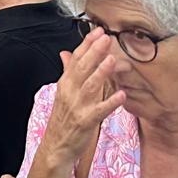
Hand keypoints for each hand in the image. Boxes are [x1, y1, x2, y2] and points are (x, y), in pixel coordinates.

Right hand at [40, 31, 124, 167]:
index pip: (75, 58)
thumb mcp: (63, 92)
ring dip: (101, 72)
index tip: (97, 31)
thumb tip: (65, 53)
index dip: (87, 44)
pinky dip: (111, 102)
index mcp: (65, 83)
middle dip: (94, 51)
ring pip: (90, 85)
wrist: (56, 146)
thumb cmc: (63, 119)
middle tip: (106, 37)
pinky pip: (100, 110)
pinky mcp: (86, 121)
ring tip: (113, 59)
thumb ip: (68, 72)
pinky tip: (122, 95)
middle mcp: (70, 92)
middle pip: (82, 68)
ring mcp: (77, 106)